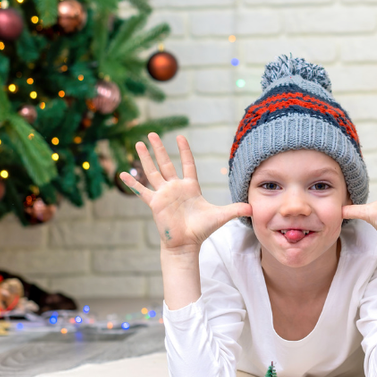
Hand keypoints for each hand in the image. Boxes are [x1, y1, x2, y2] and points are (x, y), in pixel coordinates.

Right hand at [119, 133, 251, 254]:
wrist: (186, 243)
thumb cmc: (202, 229)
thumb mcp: (221, 216)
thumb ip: (236, 209)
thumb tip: (253, 208)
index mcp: (190, 187)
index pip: (187, 164)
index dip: (184, 151)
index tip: (180, 137)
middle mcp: (175, 187)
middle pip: (166, 163)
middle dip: (159, 148)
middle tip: (152, 133)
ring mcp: (163, 194)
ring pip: (152, 172)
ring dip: (145, 158)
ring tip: (138, 143)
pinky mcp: (154, 203)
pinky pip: (141, 191)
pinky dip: (132, 183)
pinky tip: (122, 173)